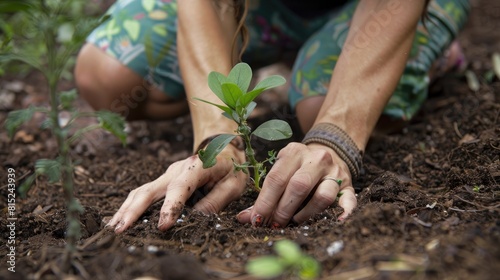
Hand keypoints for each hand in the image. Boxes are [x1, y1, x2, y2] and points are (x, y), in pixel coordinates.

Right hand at [107, 147, 246, 232]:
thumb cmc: (231, 168)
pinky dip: (131, 206)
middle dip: (134, 210)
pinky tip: (121, 218)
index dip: (170, 207)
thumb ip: (216, 201)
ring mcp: (167, 174)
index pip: (180, 187)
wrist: (223, 147)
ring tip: (114, 228)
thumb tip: (197, 219)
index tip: (163, 226)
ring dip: (127, 209)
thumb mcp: (233, 184)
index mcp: (196, 167)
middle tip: (122, 229)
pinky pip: (144, 193)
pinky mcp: (163, 180)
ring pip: (142, 191)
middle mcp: (176, 169)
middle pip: (150, 189)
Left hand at [236, 142, 356, 227]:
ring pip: (323, 195)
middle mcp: (316, 159)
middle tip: (274, 225)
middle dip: (283, 209)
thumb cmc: (298, 168)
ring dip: (307, 214)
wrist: (330, 151)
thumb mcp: (281, 172)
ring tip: (296, 222)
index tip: (257, 220)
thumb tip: (244, 219)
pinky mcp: (348, 184)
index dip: (265, 201)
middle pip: (298, 186)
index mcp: (294, 152)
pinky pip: (349, 199)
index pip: (276, 178)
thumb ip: (264, 195)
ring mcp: (334, 171)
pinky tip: (336, 223)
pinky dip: (344, 212)